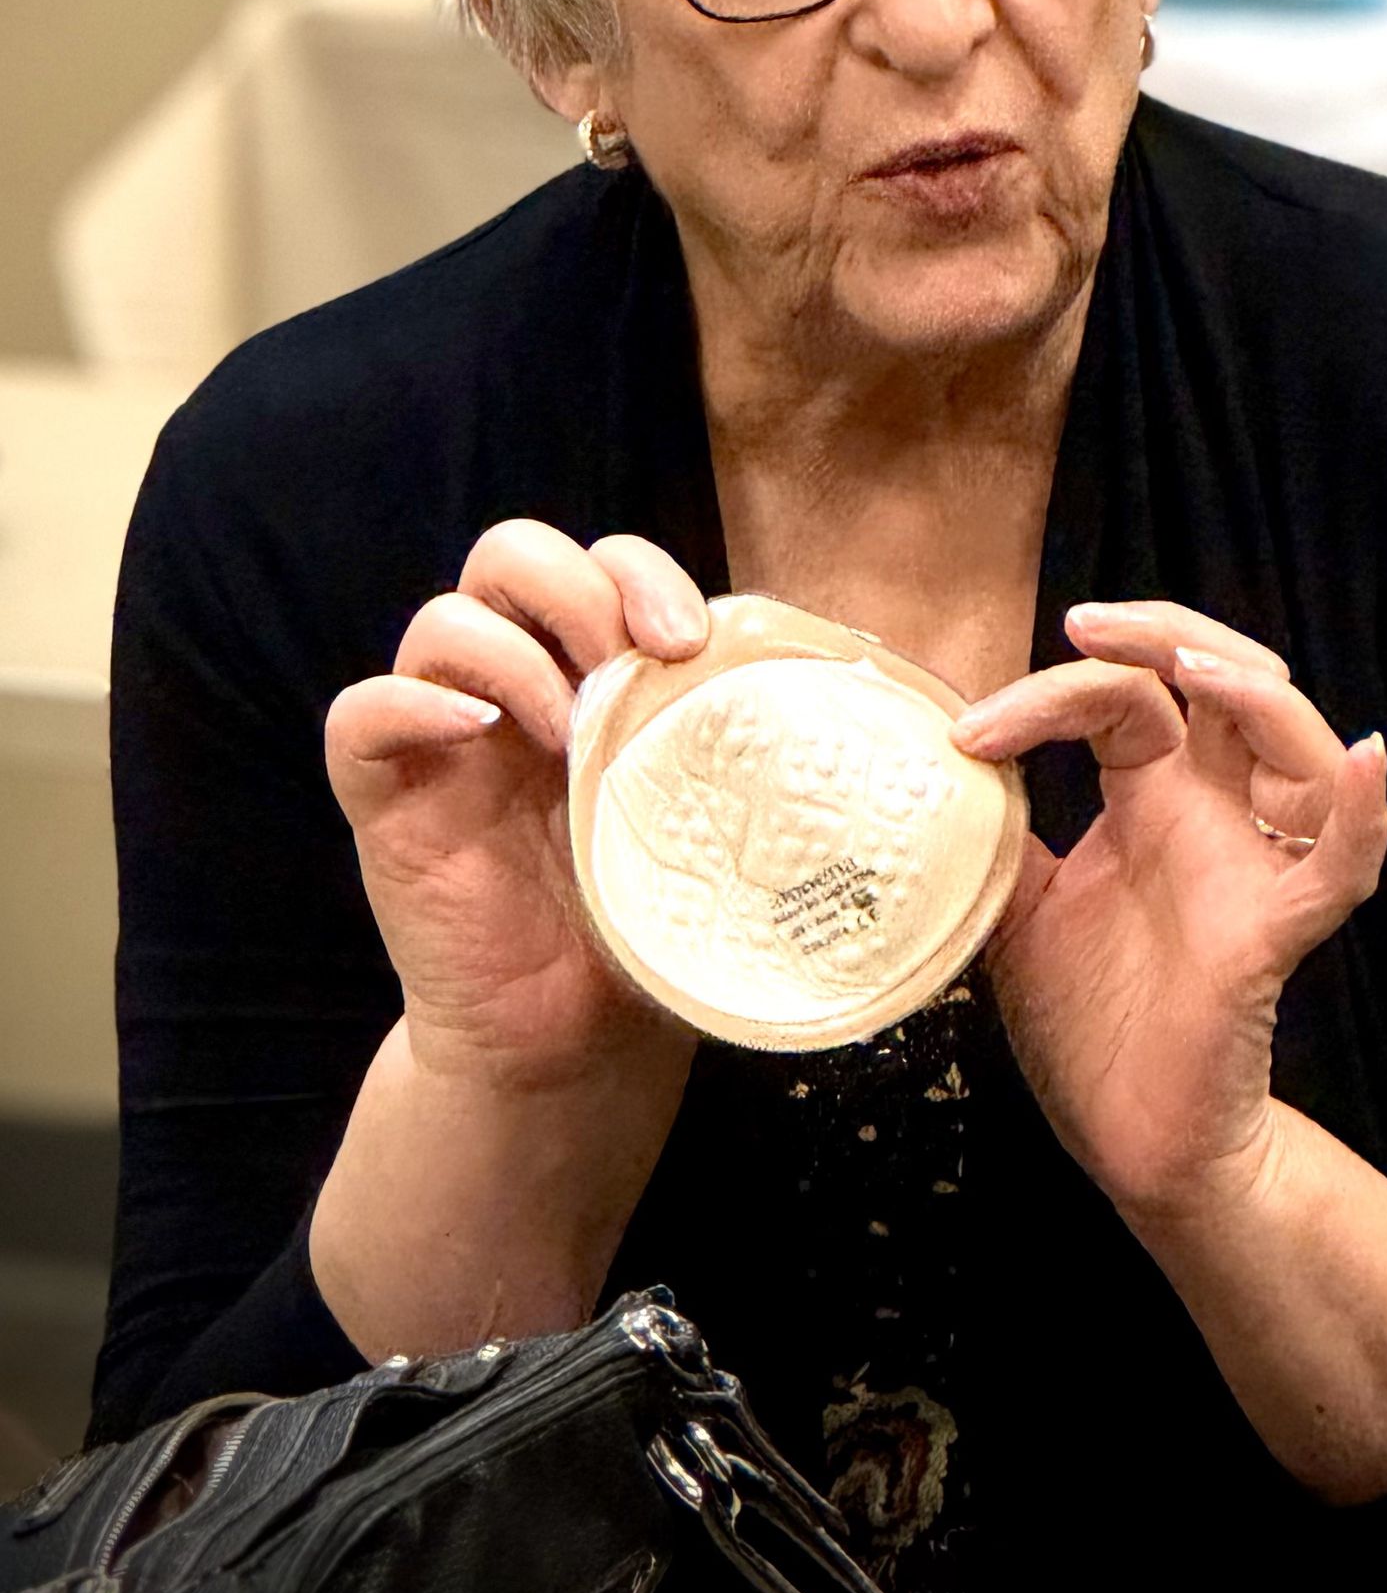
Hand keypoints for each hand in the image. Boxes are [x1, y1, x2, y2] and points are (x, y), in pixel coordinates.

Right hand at [324, 520, 707, 1092]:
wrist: (577, 1037)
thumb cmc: (648, 914)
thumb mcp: (703, 808)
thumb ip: (731, 734)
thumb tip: (821, 675)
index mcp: (590, 672)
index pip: (597, 561)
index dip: (638, 571)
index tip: (688, 640)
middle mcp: (513, 684)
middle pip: (510, 555)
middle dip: (575, 588)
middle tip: (624, 661)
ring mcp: (444, 736)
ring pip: (441, 620)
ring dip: (514, 655)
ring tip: (567, 735)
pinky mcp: (385, 798)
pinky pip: (359, 713)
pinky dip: (410, 701)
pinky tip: (476, 730)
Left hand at [953, 601, 1386, 1222]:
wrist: (1132, 1140)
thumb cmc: (1091, 1021)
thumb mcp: (1016, 908)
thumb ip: (993, 837)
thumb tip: (924, 775)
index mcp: (1151, 799)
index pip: (1123, 698)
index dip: (1050, 692)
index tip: (964, 735)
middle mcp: (1211, 815)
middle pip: (1225, 678)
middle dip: (1165, 629)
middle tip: (1087, 622)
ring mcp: (1250, 866)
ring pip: (1294, 744)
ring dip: (1253, 691)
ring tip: (1193, 668)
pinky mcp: (1273, 933)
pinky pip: (1340, 866)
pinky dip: (1361, 813)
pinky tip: (1362, 759)